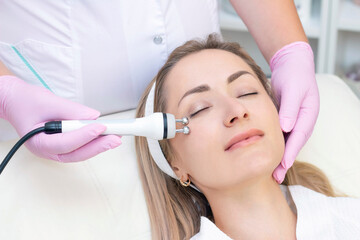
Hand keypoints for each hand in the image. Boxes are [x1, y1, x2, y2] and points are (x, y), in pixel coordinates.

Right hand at [0, 75, 121, 161]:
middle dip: (98, 146)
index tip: (101, 127)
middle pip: (76, 153)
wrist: (14, 101)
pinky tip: (105, 136)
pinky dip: (92, 142)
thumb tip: (93, 116)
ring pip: (79, 152)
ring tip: (115, 138)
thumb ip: (71, 110)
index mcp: (37, 142)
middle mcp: (47, 150)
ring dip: (98, 146)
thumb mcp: (48, 101)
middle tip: (116, 139)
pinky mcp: (62, 144)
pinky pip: (79, 146)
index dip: (84, 136)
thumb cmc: (25, 101)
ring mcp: (54, 149)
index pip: (64, 143)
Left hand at [270, 42, 319, 182]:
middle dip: (284, 162)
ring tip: (270, 173)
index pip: (298, 138)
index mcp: (307, 116)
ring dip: (278, 157)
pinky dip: (273, 146)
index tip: (283, 166)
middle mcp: (301, 122)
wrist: (291, 66)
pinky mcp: (284, 120)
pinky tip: (264, 154)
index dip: (290, 153)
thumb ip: (290, 108)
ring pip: (285, 143)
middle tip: (275, 177)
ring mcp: (293, 122)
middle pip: (292, 145)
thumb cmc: (294, 76)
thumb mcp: (293, 90)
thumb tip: (286, 127)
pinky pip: (278, 135)